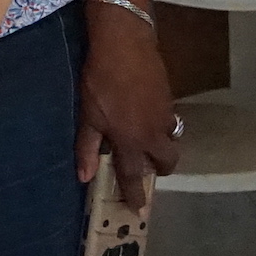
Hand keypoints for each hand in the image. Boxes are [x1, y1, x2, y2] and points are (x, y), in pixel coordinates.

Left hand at [78, 13, 180, 194]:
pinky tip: (147, 115)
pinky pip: (170, 121)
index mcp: (131, 141)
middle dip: (160, 169)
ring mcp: (165, 115)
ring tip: (146, 141)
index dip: (136, 194)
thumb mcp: (88, 115)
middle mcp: (154, 133)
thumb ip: (87, 147)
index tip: (139, 209)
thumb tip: (84, 177)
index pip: (135, 176)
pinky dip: (162, 126)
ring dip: (162, 146)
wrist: (125, 45)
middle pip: (167, 162)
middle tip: (147, 168)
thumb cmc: (100, 81)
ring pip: (172, 140)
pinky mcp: (170, 98)